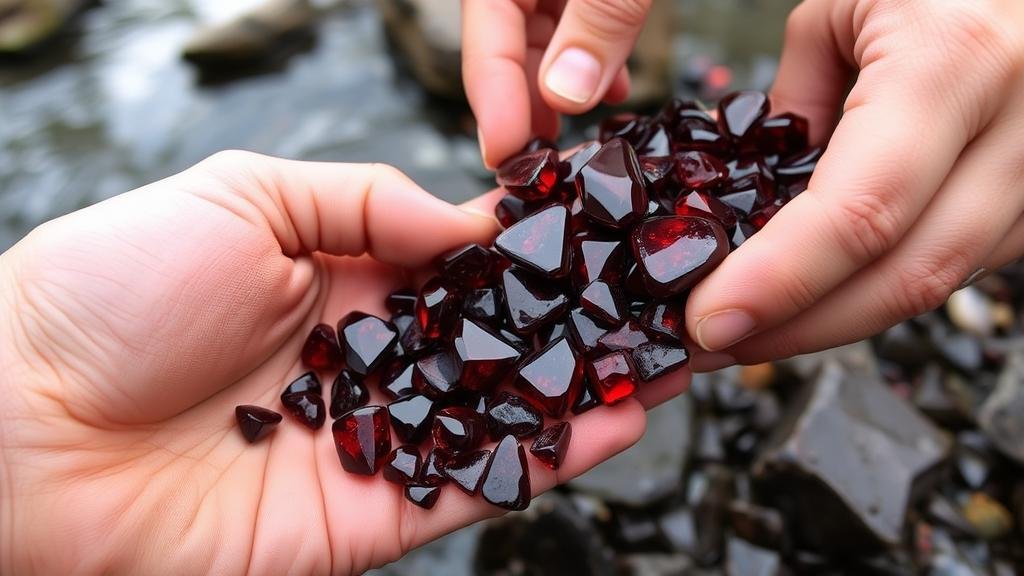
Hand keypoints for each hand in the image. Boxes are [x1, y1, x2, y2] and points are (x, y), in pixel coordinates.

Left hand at [0, 151, 688, 573]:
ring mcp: (374, 441)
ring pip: (502, 415)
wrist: (16, 429)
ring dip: (591, 389)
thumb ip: (369, 202)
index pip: (461, 264)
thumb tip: (478, 221)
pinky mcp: (368, 516)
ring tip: (680, 354)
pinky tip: (623, 416)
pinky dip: (552, 456)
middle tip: (671, 298)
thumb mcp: (246, 197)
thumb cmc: (114, 290)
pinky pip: (474, 483)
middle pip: (495, 344)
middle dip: (581, 324)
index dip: (532, 250)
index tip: (608, 229)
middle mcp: (367, 360)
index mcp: (337, 277)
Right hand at [462, 0, 650, 166]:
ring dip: (558, 94)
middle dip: (523, 107)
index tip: (503, 154)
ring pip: (542, 38)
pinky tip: (612, 93)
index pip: (487, 29)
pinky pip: (577, 23)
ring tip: (571, 143)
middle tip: (538, 166)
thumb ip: (600, 19)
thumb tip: (567, 94)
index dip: (492, 99)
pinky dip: (592, 62)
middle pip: (507, 42)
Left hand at [686, 0, 1023, 368]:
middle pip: (905, 273)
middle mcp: (1020, 124)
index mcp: (954, 60)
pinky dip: (884, 287)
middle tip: (715, 344)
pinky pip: (961, 261)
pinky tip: (827, 296)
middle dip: (798, 329)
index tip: (710, 319)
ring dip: (837, 321)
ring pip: (937, 282)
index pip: (859, 211)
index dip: (779, 282)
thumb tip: (770, 178)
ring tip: (757, 331)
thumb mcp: (846, 2)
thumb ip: (801, 91)